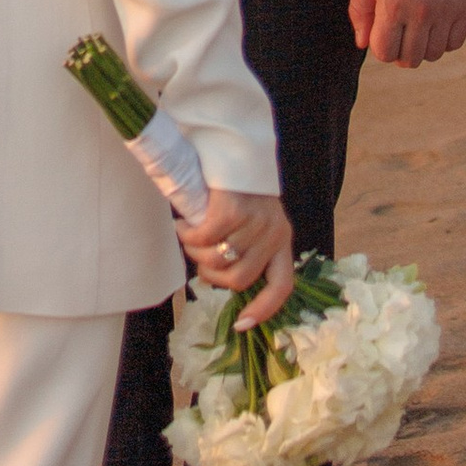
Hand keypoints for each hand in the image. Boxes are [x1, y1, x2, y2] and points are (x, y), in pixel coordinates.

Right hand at [182, 189, 294, 328]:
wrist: (233, 141)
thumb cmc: (237, 183)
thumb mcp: (253, 218)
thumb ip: (244, 245)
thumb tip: (218, 276)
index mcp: (282, 239)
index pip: (282, 286)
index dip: (264, 309)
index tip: (241, 324)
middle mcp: (274, 233)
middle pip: (240, 279)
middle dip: (211, 275)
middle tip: (197, 255)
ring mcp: (255, 222)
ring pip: (218, 260)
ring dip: (195, 251)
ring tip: (187, 234)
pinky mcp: (233, 209)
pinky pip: (204, 237)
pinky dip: (188, 234)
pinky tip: (182, 222)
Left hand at [349, 0, 465, 67]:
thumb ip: (360, 10)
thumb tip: (362, 43)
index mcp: (393, 5)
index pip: (385, 52)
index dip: (379, 47)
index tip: (381, 33)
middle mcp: (420, 13)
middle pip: (410, 59)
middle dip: (399, 51)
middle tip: (398, 34)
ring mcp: (445, 12)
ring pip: (433, 54)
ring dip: (421, 47)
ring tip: (416, 28)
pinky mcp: (463, 8)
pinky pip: (454, 43)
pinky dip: (443, 41)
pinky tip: (435, 26)